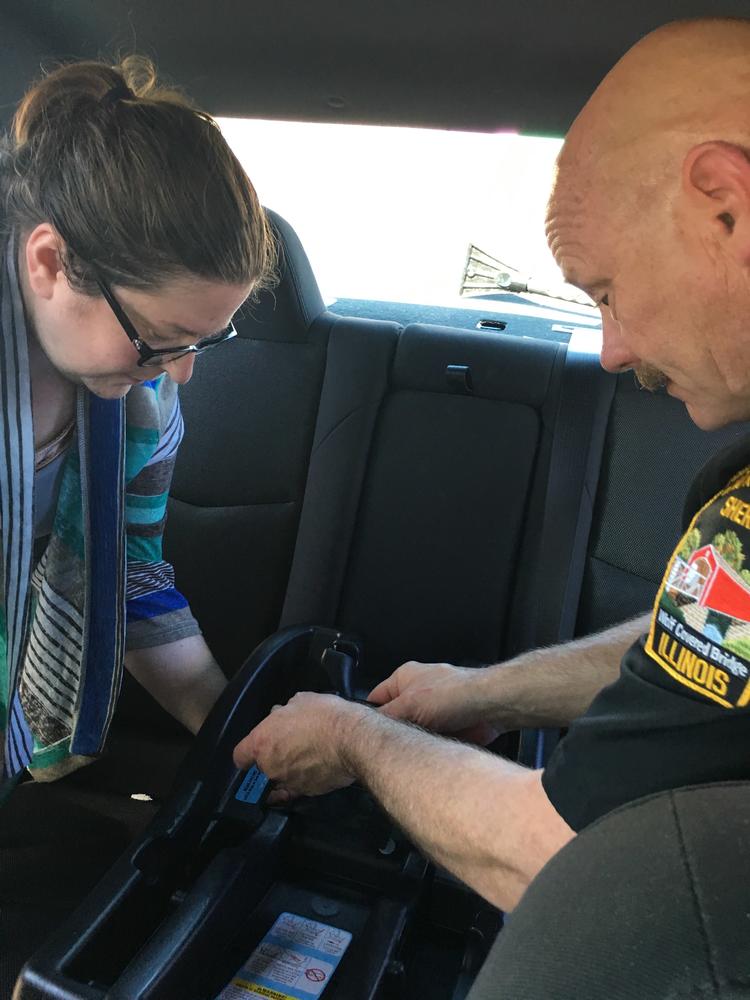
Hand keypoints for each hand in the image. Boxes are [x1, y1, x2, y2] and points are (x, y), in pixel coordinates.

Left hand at [232, 692, 366, 801]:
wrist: (352, 740)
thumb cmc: (322, 715)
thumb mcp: (300, 701)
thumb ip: (284, 711)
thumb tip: (280, 715)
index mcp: (262, 743)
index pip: (240, 756)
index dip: (247, 753)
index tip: (256, 749)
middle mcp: (270, 768)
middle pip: (262, 769)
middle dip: (271, 759)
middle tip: (289, 745)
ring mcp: (289, 783)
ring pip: (281, 780)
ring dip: (288, 770)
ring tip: (306, 757)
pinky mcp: (308, 792)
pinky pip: (300, 786)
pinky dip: (306, 779)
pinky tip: (317, 767)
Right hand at [368, 661, 498, 744]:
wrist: (489, 707)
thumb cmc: (454, 694)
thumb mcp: (408, 705)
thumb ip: (384, 718)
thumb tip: (366, 730)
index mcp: (404, 678)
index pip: (375, 699)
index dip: (369, 718)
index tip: (366, 735)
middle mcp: (418, 692)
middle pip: (395, 719)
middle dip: (396, 733)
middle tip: (394, 745)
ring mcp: (434, 710)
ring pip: (414, 733)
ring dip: (416, 742)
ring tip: (416, 748)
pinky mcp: (448, 726)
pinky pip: (431, 741)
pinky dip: (430, 748)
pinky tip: (430, 752)